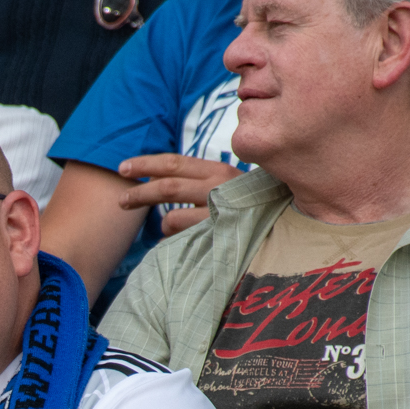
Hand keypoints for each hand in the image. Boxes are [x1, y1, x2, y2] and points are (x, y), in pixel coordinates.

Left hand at [115, 153, 240, 234]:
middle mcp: (219, 188)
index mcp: (217, 171)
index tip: (123, 167)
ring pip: (173, 220)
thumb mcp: (227, 185)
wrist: (288, 222)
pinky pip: (184, 242)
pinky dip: (176, 243)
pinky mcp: (220, 236)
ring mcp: (220, 213)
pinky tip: (183, 246)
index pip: (174, 163)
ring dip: (164, 227)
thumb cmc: (252, 205)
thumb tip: (157, 181)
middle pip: (167, 187)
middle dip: (140, 194)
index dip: (146, 165)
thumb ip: (196, 181)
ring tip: (168, 231)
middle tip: (121, 202)